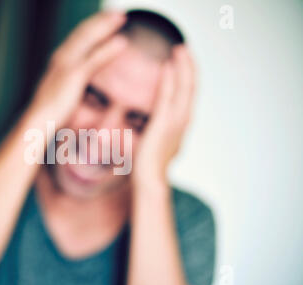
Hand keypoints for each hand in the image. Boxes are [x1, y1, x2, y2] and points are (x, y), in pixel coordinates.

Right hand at [29, 11, 128, 126]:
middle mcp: (61, 57)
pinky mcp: (73, 76)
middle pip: (83, 31)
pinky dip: (108, 49)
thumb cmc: (49, 111)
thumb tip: (78, 82)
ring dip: (106, 26)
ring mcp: (66, 64)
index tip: (107, 19)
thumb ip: (71, 82)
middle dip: (101, 19)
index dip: (93, 25)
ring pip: (88, 38)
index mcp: (59, 59)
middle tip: (119, 13)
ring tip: (122, 17)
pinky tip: (122, 42)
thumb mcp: (62, 92)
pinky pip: (94, 58)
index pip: (78, 35)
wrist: (37, 120)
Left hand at [133, 45, 196, 183]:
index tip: (183, 61)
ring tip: (179, 49)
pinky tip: (167, 66)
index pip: (188, 95)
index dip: (187, 76)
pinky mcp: (163, 124)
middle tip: (183, 48)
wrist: (150, 181)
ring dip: (182, 67)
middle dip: (189, 66)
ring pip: (184, 88)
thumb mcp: (158, 143)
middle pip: (191, 87)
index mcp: (182, 125)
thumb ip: (160, 130)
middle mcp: (183, 121)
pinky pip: (167, 97)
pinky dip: (169, 80)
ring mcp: (176, 123)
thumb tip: (154, 124)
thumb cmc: (150, 165)